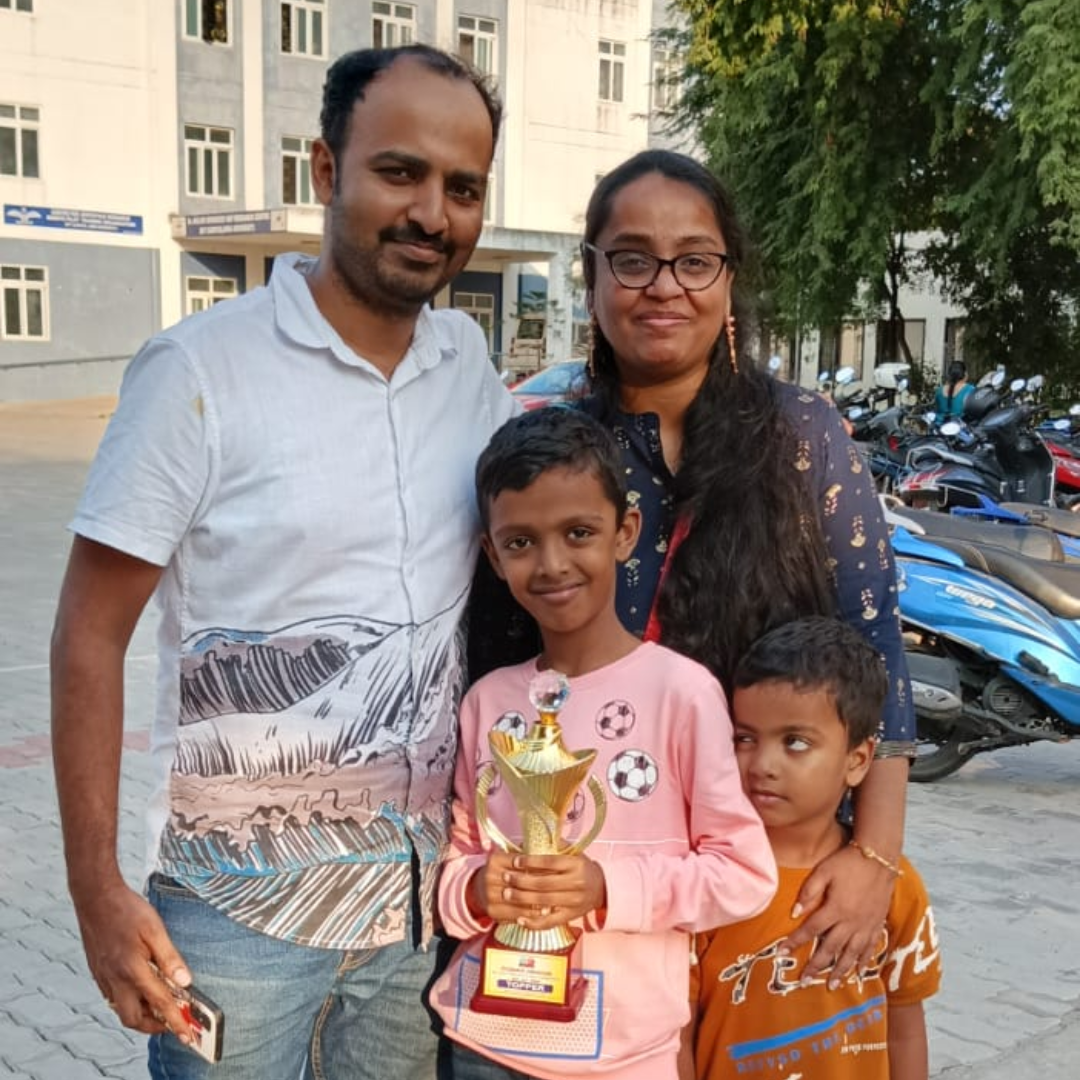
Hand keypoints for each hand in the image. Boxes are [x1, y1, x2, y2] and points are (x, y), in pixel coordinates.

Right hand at [72, 878, 195, 1039]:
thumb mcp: (155, 929)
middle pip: (135, 1019)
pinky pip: (113, 999)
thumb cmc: (128, 909)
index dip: (177, 1022)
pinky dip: (129, 1003)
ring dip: (142, 1016)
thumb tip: (185, 982)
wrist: (95, 898)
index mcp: (133, 969)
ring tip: (161, 1008)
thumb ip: (170, 957)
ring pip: (122, 1011)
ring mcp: (104, 978)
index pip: (160, 1004)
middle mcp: (116, 979)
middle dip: (155, 1026)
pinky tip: (141, 991)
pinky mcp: (98, 973)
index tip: (189, 1036)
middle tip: (175, 1021)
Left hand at [469, 852, 605, 930]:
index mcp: (575, 864)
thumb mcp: (573, 853)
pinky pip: (550, 922)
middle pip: (544, 883)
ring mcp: (573, 901)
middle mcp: (575, 883)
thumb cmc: (582, 867)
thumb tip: (529, 841)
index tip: (515, 861)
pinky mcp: (570, 916)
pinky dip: (534, 922)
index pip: (550, 862)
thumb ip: (555, 847)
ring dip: (522, 898)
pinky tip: (520, 919)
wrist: (601, 888)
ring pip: (544, 901)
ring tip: (506, 893)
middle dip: (521, 880)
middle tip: (505, 877)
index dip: (531, 862)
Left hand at [780, 844, 894, 986]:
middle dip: (816, 966)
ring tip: (831, 986)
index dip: (795, 942)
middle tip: (804, 981)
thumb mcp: (823, 871)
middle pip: (830, 948)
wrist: (879, 858)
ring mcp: (866, 925)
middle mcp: (851, 922)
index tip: (781, 952)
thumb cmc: (847, 862)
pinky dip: (863, 962)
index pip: (810, 930)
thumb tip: (794, 913)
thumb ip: (808, 892)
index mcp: (835, 908)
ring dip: (840, 971)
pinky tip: (858, 972)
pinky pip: (870, 948)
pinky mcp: (878, 924)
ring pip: (851, 954)